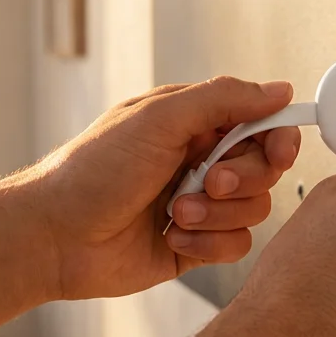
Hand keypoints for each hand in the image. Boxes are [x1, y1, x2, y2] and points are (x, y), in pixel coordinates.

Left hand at [38, 78, 301, 299]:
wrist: (56, 236)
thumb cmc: (93, 170)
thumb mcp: (159, 119)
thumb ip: (224, 100)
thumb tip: (279, 90)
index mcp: (194, 124)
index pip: (261, 124)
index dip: (277, 138)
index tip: (277, 152)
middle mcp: (201, 161)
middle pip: (265, 170)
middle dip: (241, 179)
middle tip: (206, 181)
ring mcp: (200, 205)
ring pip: (254, 211)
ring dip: (217, 214)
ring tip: (175, 212)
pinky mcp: (195, 246)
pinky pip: (235, 246)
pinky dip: (207, 244)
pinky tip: (172, 238)